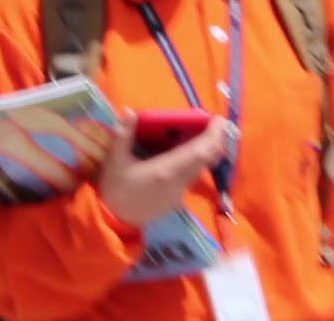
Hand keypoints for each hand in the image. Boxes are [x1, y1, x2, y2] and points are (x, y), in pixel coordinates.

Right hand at [97, 113, 229, 228]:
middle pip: (205, 159)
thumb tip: (130, 111)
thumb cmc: (115, 190)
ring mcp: (179, 192)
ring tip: (198, 133)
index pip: (199, 152)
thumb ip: (124, 134)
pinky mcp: (176, 199)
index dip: (213, 136)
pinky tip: (181, 152)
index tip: (218, 120)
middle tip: (212, 123)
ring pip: (199, 168)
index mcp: (166, 170)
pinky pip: (190, 175)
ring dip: (204, 150)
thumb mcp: (114, 161)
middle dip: (213, 140)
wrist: (114, 222)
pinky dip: (193, 160)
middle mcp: (179, 182)